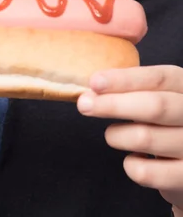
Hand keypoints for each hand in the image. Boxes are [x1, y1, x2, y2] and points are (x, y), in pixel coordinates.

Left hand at [77, 65, 182, 210]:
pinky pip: (148, 173)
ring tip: (112, 135)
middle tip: (84, 104)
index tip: (94, 82)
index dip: (124, 79)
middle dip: (113, 104)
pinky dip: (130, 165)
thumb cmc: (167, 125)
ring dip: (117, 135)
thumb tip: (93, 89)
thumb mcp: (159, 98)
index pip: (159, 78)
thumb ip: (133, 91)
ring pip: (146, 137)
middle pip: (155, 106)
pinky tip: (133, 160)